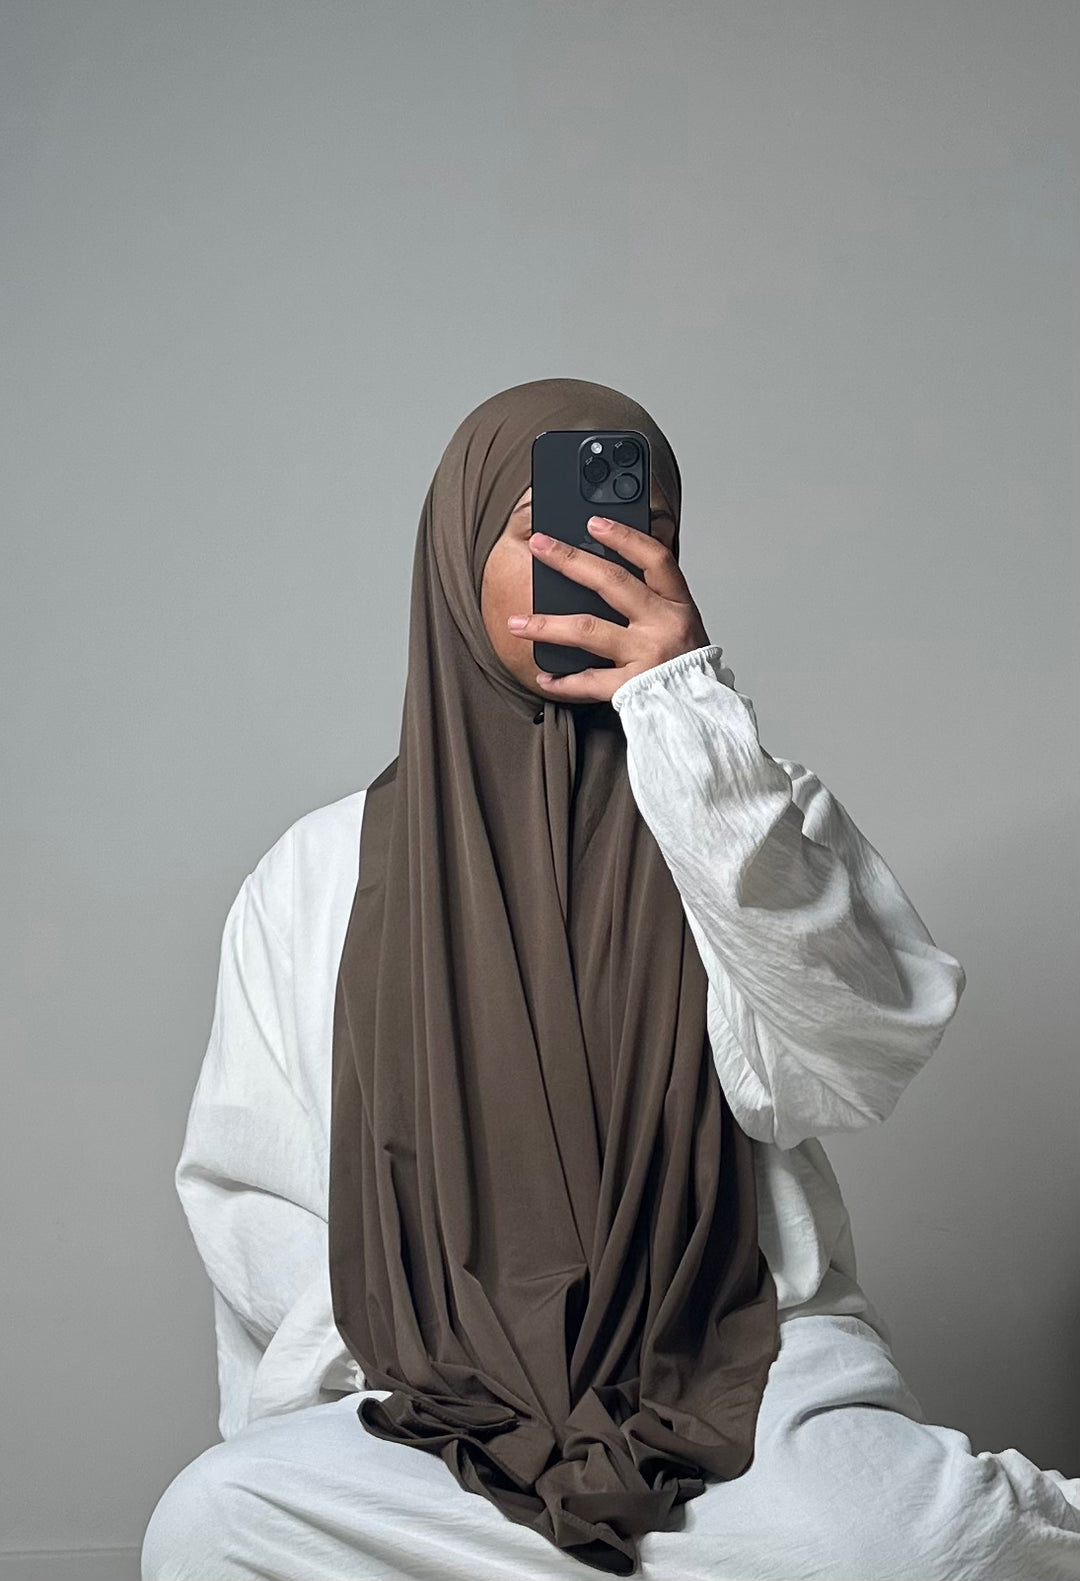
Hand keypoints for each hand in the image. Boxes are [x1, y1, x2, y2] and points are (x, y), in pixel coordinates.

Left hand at [506, 516, 711, 701]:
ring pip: (588, 630)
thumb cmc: (686, 667)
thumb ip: (651, 600)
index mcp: (678, 605)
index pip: (655, 558)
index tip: (593, 523)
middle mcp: (663, 625)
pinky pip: (589, 682)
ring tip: (517, 622)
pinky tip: (544, 676)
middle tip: (540, 547)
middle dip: (570, 560)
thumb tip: (598, 572)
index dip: (624, 537)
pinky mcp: (633, 687)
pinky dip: (564, 681)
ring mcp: (647, 656)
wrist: (700, 713)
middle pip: (612, 583)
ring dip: (547, 625)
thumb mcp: (682, 624)